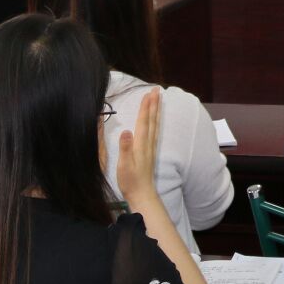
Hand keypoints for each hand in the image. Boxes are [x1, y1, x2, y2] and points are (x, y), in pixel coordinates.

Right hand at [116, 88, 163, 203]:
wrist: (142, 194)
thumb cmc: (131, 181)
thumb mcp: (124, 165)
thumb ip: (125, 148)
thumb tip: (126, 131)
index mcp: (141, 144)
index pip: (143, 121)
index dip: (145, 107)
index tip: (148, 93)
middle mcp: (148, 143)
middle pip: (152, 120)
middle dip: (153, 104)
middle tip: (157, 89)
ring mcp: (150, 147)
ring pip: (155, 124)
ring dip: (156, 110)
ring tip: (158, 99)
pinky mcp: (150, 152)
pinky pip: (155, 131)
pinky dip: (156, 122)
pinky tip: (156, 120)